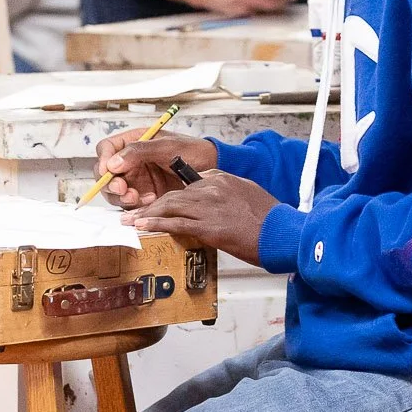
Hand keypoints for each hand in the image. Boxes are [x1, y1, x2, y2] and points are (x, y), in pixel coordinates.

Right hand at [93, 131, 217, 208]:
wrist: (212, 169)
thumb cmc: (193, 151)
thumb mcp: (166, 146)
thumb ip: (138, 151)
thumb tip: (112, 164)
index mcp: (133, 142)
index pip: (107, 148)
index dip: (103, 160)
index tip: (107, 171)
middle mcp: (131, 161)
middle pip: (106, 174)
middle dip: (111, 184)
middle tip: (124, 190)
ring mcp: (137, 179)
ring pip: (115, 192)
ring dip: (123, 197)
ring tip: (138, 198)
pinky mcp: (144, 196)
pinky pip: (131, 204)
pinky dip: (136, 206)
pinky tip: (152, 200)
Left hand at [125, 172, 274, 267]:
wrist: (281, 232)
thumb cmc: (268, 217)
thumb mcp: (246, 193)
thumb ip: (225, 192)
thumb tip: (209, 198)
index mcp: (220, 178)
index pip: (186, 185)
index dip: (167, 196)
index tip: (156, 204)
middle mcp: (211, 188)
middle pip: (172, 194)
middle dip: (150, 205)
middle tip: (133, 213)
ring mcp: (208, 207)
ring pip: (169, 206)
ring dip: (146, 215)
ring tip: (131, 222)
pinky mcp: (208, 226)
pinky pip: (176, 224)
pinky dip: (156, 225)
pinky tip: (143, 227)